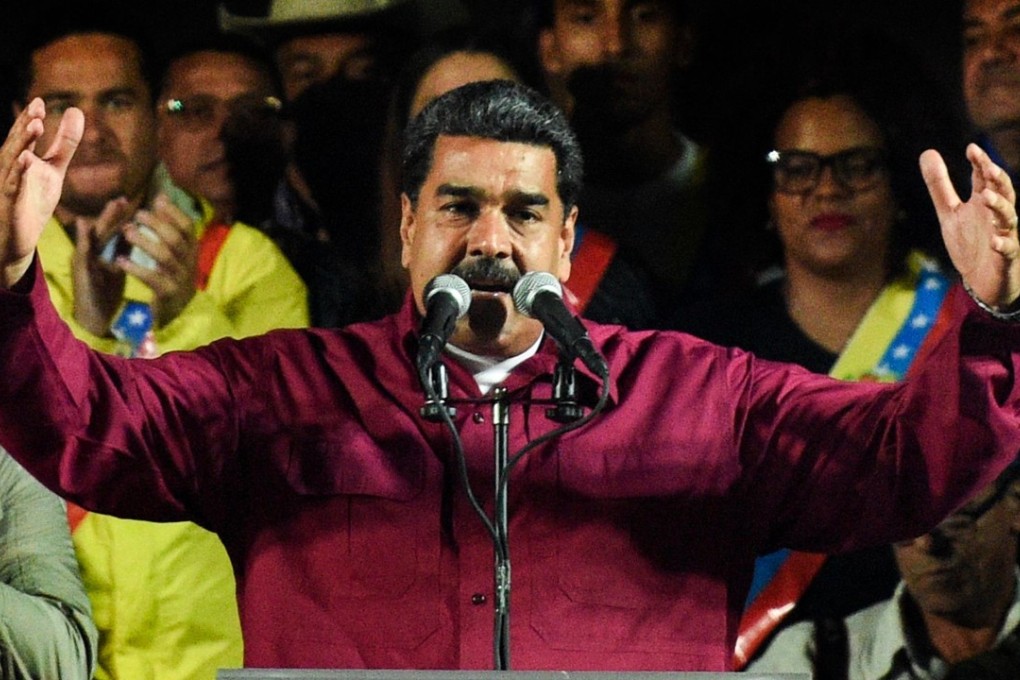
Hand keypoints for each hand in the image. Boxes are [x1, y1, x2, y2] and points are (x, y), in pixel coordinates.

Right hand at [0, 98, 82, 287]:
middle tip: (37, 108)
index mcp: (21, 159)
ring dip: (23, 142)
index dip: (30, 118)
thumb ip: (64, 143)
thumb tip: (76, 110)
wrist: (19, 238)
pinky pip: (13, 185)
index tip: (40, 101)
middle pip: (18, 143)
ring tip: (34, 125)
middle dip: (25, 125)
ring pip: (13, 160)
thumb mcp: (54, 169)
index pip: (24, 136)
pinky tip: (26, 159)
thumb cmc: (34, 200)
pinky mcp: (11, 203)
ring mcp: (8, 185)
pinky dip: (19, 172)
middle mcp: (11, 169)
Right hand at [71, 198, 130, 335]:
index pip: (113, 231)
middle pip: (102, 230)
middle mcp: (90, 254)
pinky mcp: (80, 273)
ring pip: (91, 238)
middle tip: (122, 199)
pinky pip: (82, 255)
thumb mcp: (117, 266)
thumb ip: (122, 249)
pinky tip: (82, 225)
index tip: (131, 201)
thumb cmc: (105, 291)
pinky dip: (83, 239)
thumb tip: (133, 229)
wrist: (94, 318)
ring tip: (108, 207)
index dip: (121, 217)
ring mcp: (83, 262)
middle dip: (112, 214)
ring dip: (100, 221)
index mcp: (101, 252)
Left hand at [119, 193, 197, 327]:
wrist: (178, 313)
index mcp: (191, 251)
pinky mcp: (168, 294)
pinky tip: (120, 260)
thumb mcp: (176, 252)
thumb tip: (161, 197)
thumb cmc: (173, 277)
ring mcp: (180, 279)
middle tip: (137, 215)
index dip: (174, 212)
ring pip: (165, 257)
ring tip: (126, 232)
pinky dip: (136, 269)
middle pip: (176, 239)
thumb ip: (169, 227)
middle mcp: (189, 263)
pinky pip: (152, 279)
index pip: (188, 227)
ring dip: (145, 242)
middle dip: (156, 224)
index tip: (157, 200)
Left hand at [921, 143, 1019, 309]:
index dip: (980, 163)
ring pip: (1009, 218)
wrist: (982, 280)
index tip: (971, 148)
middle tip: (987, 167)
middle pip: (1002, 193)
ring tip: (985, 196)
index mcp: (983, 204)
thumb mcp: (949, 212)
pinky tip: (994, 241)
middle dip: (997, 179)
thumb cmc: (970, 242)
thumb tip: (927, 151)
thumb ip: (939, 185)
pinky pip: (1008, 250)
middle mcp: (996, 216)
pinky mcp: (1006, 258)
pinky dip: (1003, 244)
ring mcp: (1004, 236)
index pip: (985, 178)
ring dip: (999, 206)